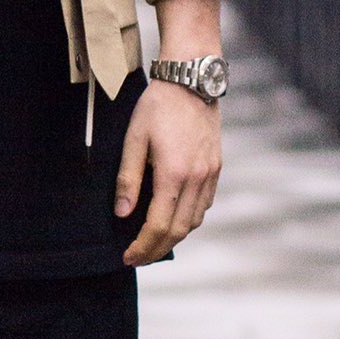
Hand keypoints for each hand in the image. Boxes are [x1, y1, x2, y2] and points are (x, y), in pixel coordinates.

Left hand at [116, 80, 221, 265]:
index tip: (128, 257)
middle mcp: (197, 178)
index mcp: (174, 173)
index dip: (142, 246)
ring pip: (194, 220)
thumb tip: (122, 213)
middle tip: (137, 258)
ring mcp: (210, 174)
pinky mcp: (216, 167)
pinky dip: (188, 218)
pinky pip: (204, 204)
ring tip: (152, 241)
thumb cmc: (158, 106)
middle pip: (178, 230)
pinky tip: (172, 217)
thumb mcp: (134, 139)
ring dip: (173, 236)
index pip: (158, 225)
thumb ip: (129, 178)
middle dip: (156, 249)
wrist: (191, 80)